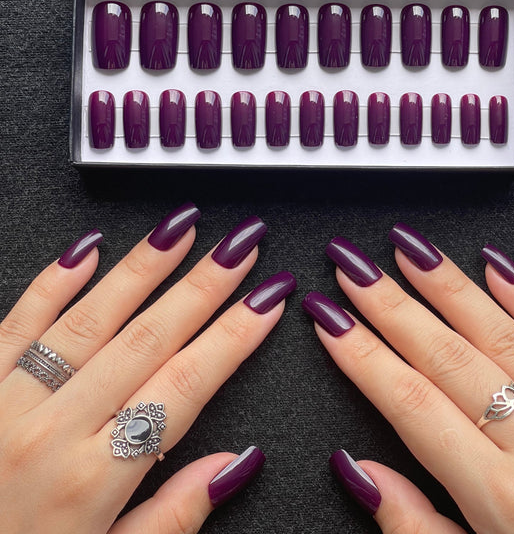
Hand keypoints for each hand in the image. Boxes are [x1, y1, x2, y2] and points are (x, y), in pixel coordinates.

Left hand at [0, 203, 294, 533]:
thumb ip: (174, 516)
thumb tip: (236, 463)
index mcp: (94, 480)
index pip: (185, 386)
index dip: (234, 337)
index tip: (267, 299)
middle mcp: (55, 430)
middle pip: (149, 339)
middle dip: (203, 285)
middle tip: (240, 244)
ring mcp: (10, 403)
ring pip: (91, 318)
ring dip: (142, 268)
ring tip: (180, 229)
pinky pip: (18, 322)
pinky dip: (53, 282)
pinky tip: (87, 248)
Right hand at [304, 224, 513, 532]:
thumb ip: (415, 527)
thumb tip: (359, 472)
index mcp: (502, 496)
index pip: (409, 403)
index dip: (361, 355)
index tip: (329, 319)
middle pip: (444, 355)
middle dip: (389, 304)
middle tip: (352, 265)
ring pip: (499, 332)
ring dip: (447, 284)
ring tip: (407, 248)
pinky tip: (495, 263)